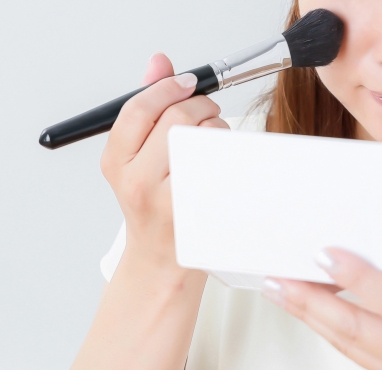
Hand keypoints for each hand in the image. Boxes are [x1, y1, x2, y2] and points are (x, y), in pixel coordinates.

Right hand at [101, 53, 228, 273]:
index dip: (167, 88)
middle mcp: (137, 182)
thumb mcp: (136, 157)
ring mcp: (170, 199)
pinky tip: (222, 160)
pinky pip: (223, 163)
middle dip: (201, 105)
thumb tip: (160, 62)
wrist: (161, 259)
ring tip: (212, 142)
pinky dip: (229, 153)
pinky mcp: (199, 211)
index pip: (139, 109)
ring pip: (206, 138)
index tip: (186, 83)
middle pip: (177, 119)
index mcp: (116, 162)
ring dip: (218, 129)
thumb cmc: (152, 205)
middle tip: (208, 110)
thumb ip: (147, 107)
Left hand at [262, 241, 381, 369]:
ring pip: (352, 347)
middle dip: (310, 303)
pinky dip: (337, 333)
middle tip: (277, 279)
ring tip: (285, 293)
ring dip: (313, 318)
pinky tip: (318, 313)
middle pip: (358, 330)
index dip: (357, 276)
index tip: (324, 252)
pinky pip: (363, 358)